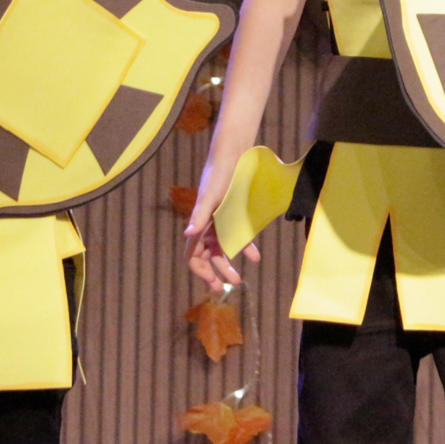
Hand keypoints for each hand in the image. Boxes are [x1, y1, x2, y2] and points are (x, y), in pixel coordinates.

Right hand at [182, 145, 258, 292]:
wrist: (234, 156)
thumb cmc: (218, 175)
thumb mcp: (210, 196)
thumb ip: (200, 216)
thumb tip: (188, 234)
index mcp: (199, 225)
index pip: (193, 256)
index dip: (200, 271)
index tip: (212, 281)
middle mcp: (208, 227)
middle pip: (208, 257)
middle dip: (215, 273)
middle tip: (225, 287)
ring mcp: (221, 223)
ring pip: (223, 250)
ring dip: (229, 265)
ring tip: (238, 280)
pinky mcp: (235, 216)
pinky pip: (239, 237)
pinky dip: (246, 248)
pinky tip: (256, 257)